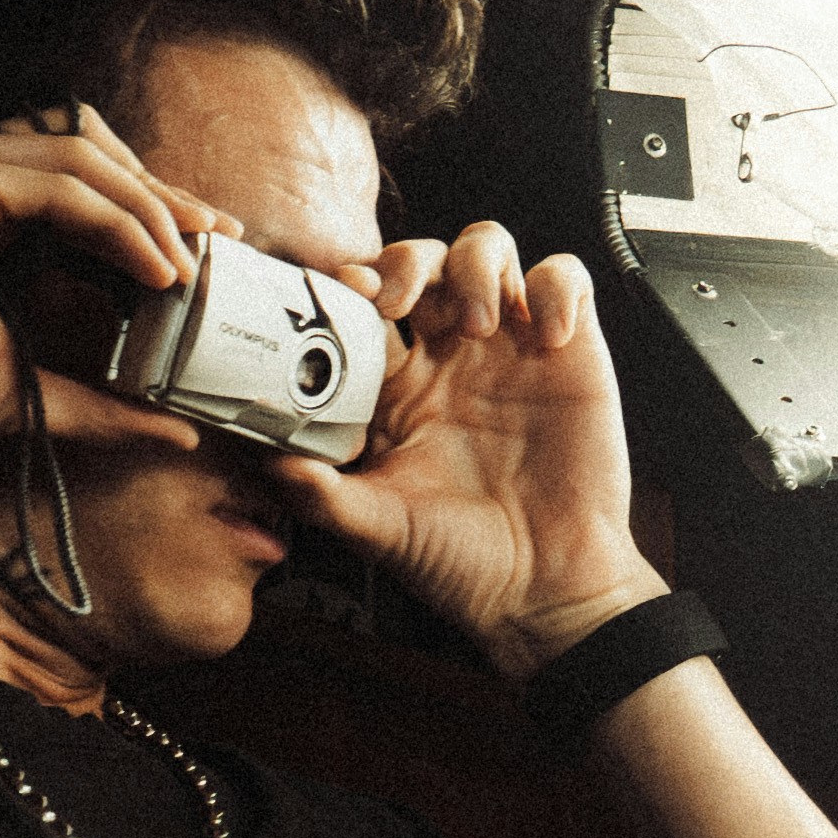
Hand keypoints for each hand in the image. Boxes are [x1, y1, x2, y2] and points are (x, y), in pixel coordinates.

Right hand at [0, 114, 225, 452]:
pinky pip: (60, 184)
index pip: (73, 183)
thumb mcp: (19, 388)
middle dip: (159, 195)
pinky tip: (152, 266)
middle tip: (217, 238)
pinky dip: (118, 220)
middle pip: (86, 155)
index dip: (142, 209)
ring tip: (188, 262)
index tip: (200, 250)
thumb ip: (95, 403)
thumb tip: (173, 430)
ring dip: (147, 207)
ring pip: (82, 159)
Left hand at [270, 222, 659, 676]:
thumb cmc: (461, 562)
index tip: (346, 296)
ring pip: (488, 248)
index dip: (351, 285)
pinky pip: (565, 277)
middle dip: (407, 261)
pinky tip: (549, 336)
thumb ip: (318, 493)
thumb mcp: (375, 528)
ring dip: (477, 266)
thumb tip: (265, 458)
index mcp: (397, 388)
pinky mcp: (572, 350)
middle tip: (402, 299)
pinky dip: (557, 288)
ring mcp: (512, 348)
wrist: (545, 589)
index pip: (363, 304)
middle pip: (421, 260)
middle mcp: (451, 357)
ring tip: (479, 323)